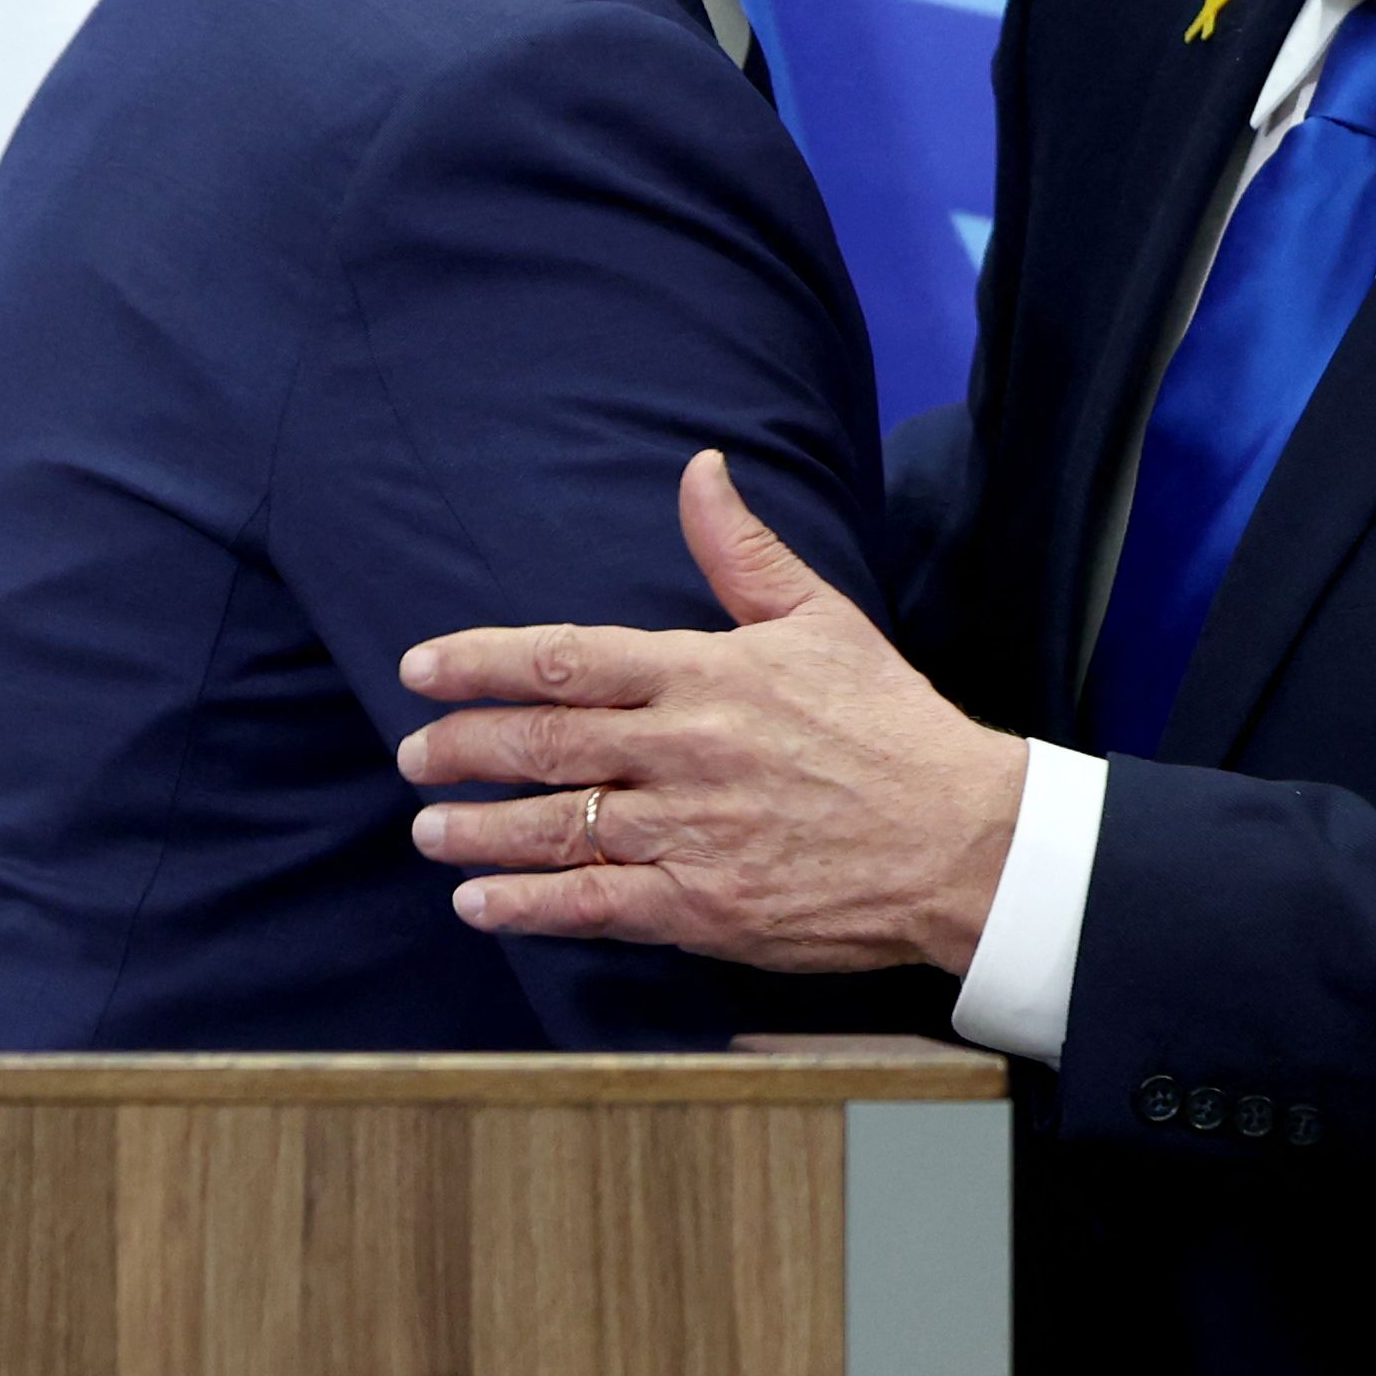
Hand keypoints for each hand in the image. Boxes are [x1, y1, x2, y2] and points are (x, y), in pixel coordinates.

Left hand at [394, 450, 1029, 973]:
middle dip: (464, 748)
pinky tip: (480, 903)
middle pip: (544, 742)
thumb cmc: (890, 724)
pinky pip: (594, 904)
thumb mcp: (822, 617)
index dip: (483, 662)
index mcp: (707, 674)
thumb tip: (699, 468)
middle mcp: (686, 750)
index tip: (421, 668)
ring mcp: (691, 832)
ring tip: (429, 829)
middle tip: (415, 755)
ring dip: (478, 830)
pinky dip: (528, 904)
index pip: (569, 658)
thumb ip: (743, 550)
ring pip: (556, 827)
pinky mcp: (703, 906)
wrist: (960, 837)